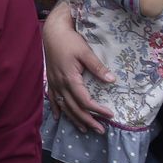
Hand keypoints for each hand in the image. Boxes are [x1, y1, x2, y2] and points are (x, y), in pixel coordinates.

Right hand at [42, 2, 115, 131]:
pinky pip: (52, 99)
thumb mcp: (85, 52)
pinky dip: (56, 109)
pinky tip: (59, 117)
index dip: (97, 110)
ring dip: (74, 119)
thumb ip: (98, 67)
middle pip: (74, 108)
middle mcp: (60, 84)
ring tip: (85, 129)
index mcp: (70, 78)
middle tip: (100, 130)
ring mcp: (54, 83)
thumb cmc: (69, 41)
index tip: (110, 115)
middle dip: (87, 120)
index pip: (84, 100)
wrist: (52, 32)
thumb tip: (112, 80)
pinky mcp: (51, 80)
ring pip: (63, 107)